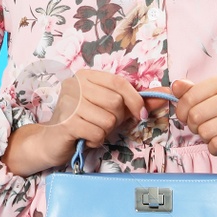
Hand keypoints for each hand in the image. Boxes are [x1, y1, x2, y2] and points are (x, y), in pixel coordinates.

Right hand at [5, 69, 168, 174]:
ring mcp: (68, 103)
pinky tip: (85, 138)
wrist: (50, 141)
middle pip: (116, 103)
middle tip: (102, 123)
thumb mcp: (108, 108)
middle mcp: (75, 85)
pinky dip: (96, 140)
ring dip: (104, 132)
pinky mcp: (66, 122)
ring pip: (108, 120)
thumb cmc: (82, 122)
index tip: (141, 115)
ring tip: (91, 130)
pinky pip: (97, 133)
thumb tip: (166, 93)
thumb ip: (135, 101)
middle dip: (116, 119)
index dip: (135, 100)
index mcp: (86, 76)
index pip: (120, 83)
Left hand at [170, 75, 216, 164]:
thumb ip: (188, 92)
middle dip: (193, 125)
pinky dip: (213, 148)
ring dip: (204, 137)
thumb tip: (176, 85)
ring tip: (213, 134)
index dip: (182, 110)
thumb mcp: (203, 100)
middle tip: (201, 127)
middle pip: (196, 115)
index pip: (190, 96)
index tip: (185, 116)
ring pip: (206, 131)